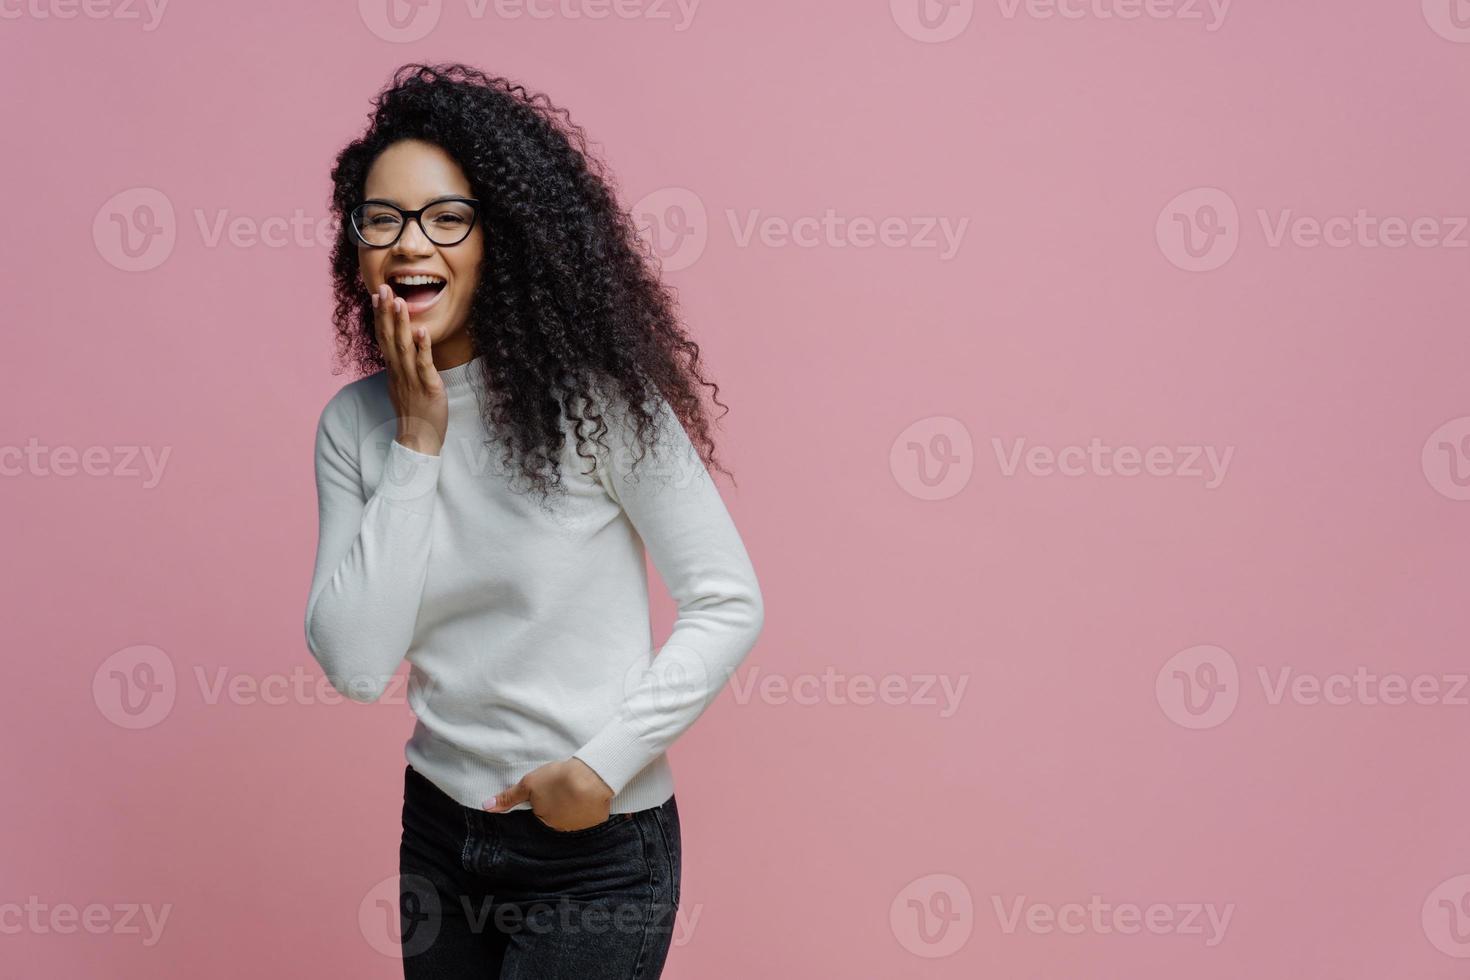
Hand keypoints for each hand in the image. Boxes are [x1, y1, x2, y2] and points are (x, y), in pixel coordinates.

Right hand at [373, 283, 446, 455]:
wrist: (418, 440)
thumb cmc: (414, 412)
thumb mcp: (403, 385)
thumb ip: (400, 366)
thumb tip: (398, 350)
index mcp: (393, 369)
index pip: (383, 337)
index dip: (380, 316)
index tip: (377, 295)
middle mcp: (398, 371)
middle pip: (388, 337)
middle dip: (385, 312)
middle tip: (381, 288)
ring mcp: (411, 379)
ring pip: (403, 347)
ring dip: (401, 323)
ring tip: (399, 301)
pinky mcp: (428, 387)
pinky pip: (423, 365)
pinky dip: (422, 347)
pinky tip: (421, 331)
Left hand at [483, 758, 615, 830]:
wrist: (591, 777)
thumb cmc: (558, 780)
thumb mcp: (528, 784)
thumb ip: (508, 797)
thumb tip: (485, 806)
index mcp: (543, 823)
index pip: (538, 816)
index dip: (542, 803)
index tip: (547, 793)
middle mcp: (560, 830)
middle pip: (555, 819)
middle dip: (557, 808)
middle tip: (561, 790)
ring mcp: (579, 827)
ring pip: (572, 819)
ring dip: (572, 809)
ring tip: (575, 792)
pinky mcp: (596, 821)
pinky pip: (589, 817)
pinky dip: (588, 809)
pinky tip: (588, 797)